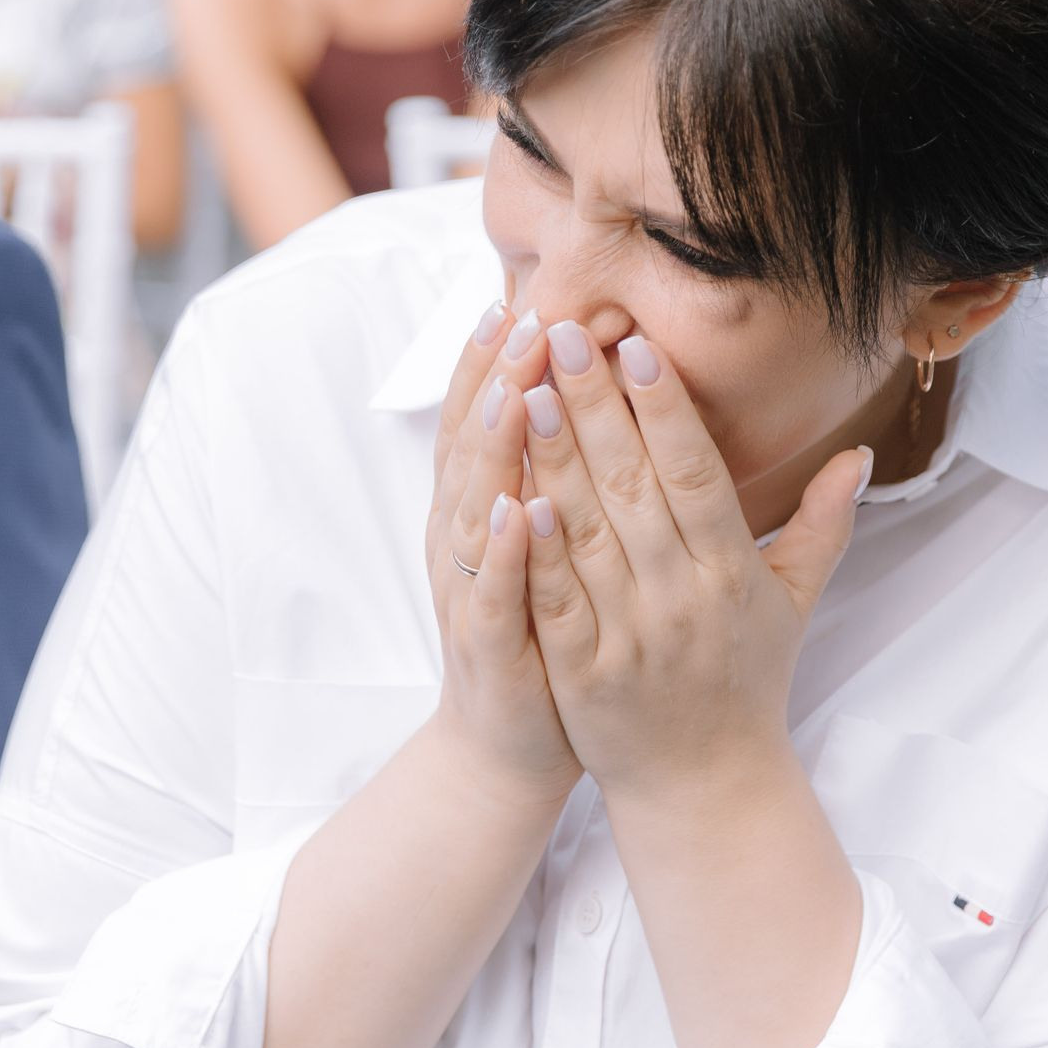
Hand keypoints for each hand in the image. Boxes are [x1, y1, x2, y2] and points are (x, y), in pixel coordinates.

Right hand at [423, 305, 580, 807]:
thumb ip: (561, 476)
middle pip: (475, 446)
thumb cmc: (542, 638)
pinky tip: (515, 509)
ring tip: (516, 388)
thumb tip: (581, 399)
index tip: (524, 298)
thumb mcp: (549, 548)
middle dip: (497, 380)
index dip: (499, 363)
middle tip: (522, 316)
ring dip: (494, 448)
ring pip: (475, 507)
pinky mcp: (486, 647)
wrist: (506, 749)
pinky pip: (491, 593)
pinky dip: (502, 551)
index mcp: (484, 511)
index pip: (487, 422)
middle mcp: (466, 541)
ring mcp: (471, 592)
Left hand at [515, 321, 868, 803]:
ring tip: (526, 387)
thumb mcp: (794, 603)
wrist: (706, 786)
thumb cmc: (746, 682)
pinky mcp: (582, 670)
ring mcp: (629, 635)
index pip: (696, 475)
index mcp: (732, 574)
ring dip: (553, 457)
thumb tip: (857, 453)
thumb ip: (824, 524)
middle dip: (596, 406)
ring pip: (586, 531)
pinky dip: (533, 550)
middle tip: (567, 336)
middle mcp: (682, 599)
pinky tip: (512, 495)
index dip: (665, 409)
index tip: (636, 346)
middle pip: (634, 487)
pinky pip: (554, 600)